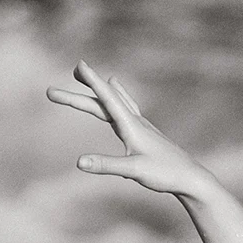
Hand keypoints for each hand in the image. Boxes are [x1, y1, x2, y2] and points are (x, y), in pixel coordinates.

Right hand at [46, 62, 215, 197]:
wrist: (191, 179)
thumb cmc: (165, 175)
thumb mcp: (133, 172)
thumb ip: (106, 165)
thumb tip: (79, 162)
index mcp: (131, 126)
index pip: (106, 99)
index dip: (91, 81)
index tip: (78, 64)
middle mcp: (135, 122)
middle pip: (102, 103)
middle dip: (77, 96)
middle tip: (51, 92)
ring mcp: (142, 127)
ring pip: (116, 104)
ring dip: (101, 92)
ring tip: (94, 78)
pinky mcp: (146, 135)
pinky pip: (128, 112)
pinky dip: (120, 101)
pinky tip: (122, 101)